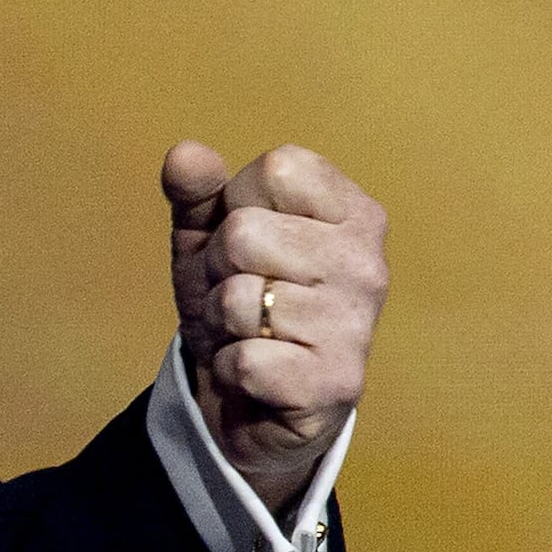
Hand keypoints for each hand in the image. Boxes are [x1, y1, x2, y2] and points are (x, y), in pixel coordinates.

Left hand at [162, 140, 386, 512]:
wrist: (248, 398)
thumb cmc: (238, 302)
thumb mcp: (207, 238)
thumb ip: (197, 192)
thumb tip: (184, 154)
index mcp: (351, 212)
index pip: (276, 169)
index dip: (236, 205)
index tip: (249, 244)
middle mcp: (367, 262)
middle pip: (245, 233)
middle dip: (221, 270)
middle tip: (245, 296)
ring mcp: (358, 324)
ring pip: (239, 299)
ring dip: (223, 322)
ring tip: (251, 334)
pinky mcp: (337, 383)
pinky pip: (246, 359)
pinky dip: (231, 368)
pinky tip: (257, 374)